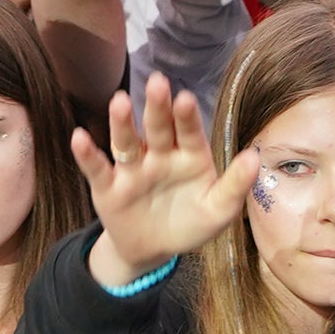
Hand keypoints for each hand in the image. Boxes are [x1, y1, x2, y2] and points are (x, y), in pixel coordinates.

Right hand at [78, 76, 256, 282]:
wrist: (153, 250)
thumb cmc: (190, 223)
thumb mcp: (218, 211)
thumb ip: (235, 186)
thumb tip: (254, 157)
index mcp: (189, 156)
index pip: (189, 132)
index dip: (187, 117)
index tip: (185, 98)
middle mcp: (159, 155)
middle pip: (158, 128)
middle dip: (157, 107)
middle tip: (157, 82)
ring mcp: (132, 169)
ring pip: (127, 141)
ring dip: (122, 122)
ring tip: (120, 101)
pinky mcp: (108, 187)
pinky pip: (97, 168)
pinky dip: (87, 153)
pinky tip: (79, 137)